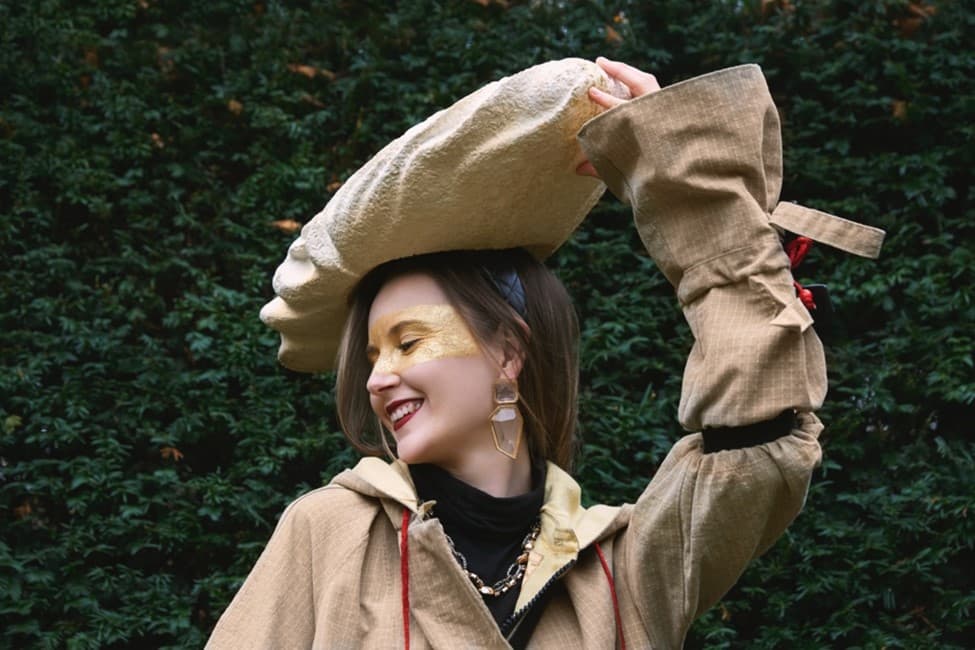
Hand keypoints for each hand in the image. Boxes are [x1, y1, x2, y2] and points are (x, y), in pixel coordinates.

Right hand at [577, 57, 660, 177]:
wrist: (684, 178)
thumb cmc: (652, 177)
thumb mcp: (625, 173)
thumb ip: (601, 168)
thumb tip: (577, 169)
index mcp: (646, 128)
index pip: (622, 108)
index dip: (605, 99)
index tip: (591, 92)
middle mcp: (658, 113)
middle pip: (639, 82)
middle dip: (619, 71)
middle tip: (599, 62)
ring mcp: (666, 109)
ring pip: (648, 81)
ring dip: (629, 72)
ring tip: (611, 66)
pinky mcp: (671, 108)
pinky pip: (653, 87)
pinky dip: (639, 80)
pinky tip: (628, 79)